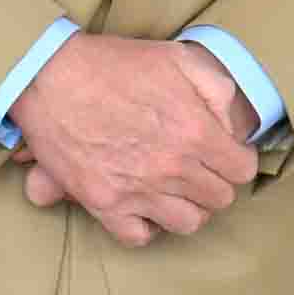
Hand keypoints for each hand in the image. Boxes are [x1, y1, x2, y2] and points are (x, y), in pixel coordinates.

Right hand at [8, 35, 259, 247]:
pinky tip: (145, 205)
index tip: (226, 151)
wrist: (50, 77)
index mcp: (195, 131)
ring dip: (189, 207)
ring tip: (178, 189)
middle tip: (202, 167)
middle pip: (220, 198)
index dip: (237, 159)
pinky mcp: (104, 204)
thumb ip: (217, 89)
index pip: (242, 169)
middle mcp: (172, 167)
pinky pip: (138, 237)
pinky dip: (146, 226)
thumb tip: (233, 124)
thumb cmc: (116, 64)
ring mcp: (138, 190)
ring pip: (188, 223)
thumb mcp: (180, 58)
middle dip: (217, 181)